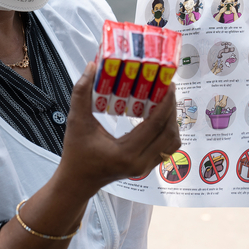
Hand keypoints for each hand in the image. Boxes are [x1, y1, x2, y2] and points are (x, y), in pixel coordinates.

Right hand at [55, 62, 180, 200]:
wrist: (78, 181)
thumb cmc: (76, 154)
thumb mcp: (76, 121)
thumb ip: (82, 94)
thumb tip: (92, 67)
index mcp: (126, 154)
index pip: (155, 125)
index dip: (166, 103)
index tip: (169, 85)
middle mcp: (140, 163)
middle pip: (169, 133)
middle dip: (172, 109)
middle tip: (168, 88)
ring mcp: (145, 167)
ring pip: (172, 142)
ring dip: (172, 121)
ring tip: (165, 101)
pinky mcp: (147, 167)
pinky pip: (166, 148)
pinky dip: (167, 131)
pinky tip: (159, 117)